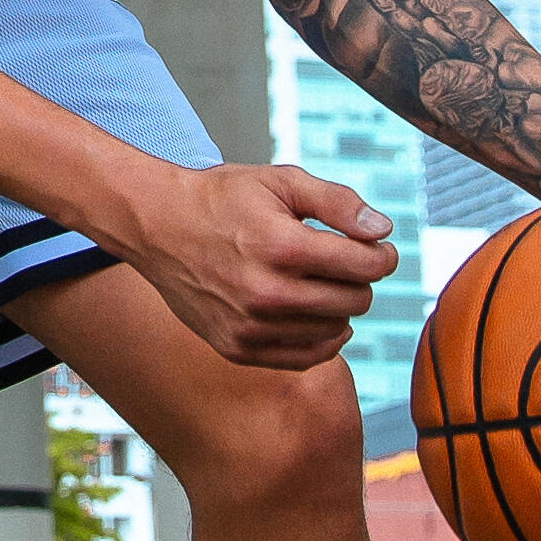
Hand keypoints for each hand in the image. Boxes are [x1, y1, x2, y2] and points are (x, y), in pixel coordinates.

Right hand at [137, 162, 394, 371]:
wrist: (158, 226)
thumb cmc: (224, 200)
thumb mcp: (282, 182)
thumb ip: (338, 203)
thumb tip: (382, 232)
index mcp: (281, 246)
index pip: (365, 266)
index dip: (381, 255)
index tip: (375, 247)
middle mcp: (266, 293)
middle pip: (355, 301)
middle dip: (359, 278)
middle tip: (342, 260)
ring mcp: (251, 327)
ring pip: (337, 330)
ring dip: (338, 306)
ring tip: (315, 280)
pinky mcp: (239, 349)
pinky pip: (309, 357)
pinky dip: (322, 337)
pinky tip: (311, 311)